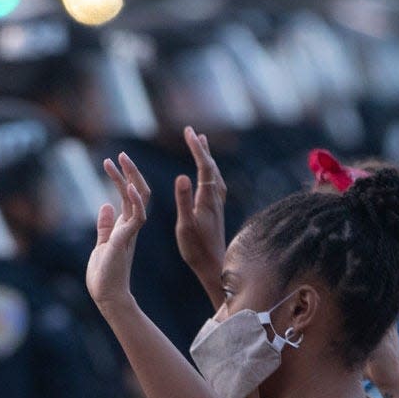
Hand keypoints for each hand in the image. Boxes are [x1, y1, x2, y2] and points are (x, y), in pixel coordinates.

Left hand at [86, 152, 150, 315]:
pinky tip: (128, 187)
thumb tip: (105, 205)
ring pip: (139, 199)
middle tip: (120, 154)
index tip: (110, 161)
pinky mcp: (126, 240)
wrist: (107, 296)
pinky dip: (134, 201)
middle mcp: (131, 226)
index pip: (128, 196)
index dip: (121, 177)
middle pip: (137, 192)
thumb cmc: (105, 275)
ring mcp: (130, 232)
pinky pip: (136, 217)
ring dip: (130, 178)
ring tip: (122, 160)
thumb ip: (105, 225)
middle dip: (130, 172)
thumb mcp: (102, 244)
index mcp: (126, 226)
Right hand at [174, 126, 227, 308]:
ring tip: (201, 144)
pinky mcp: (216, 211)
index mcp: (207, 198)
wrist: (215, 265)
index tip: (188, 132)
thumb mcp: (185, 225)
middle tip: (192, 132)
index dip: (196, 148)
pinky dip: (210, 171)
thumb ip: (184, 200)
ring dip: (207, 158)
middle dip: (201, 148)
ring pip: (214, 174)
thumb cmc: (197, 248)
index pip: (203, 166)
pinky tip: (208, 175)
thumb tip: (181, 175)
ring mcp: (217, 205)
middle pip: (211, 166)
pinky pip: (214, 183)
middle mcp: (215, 198)